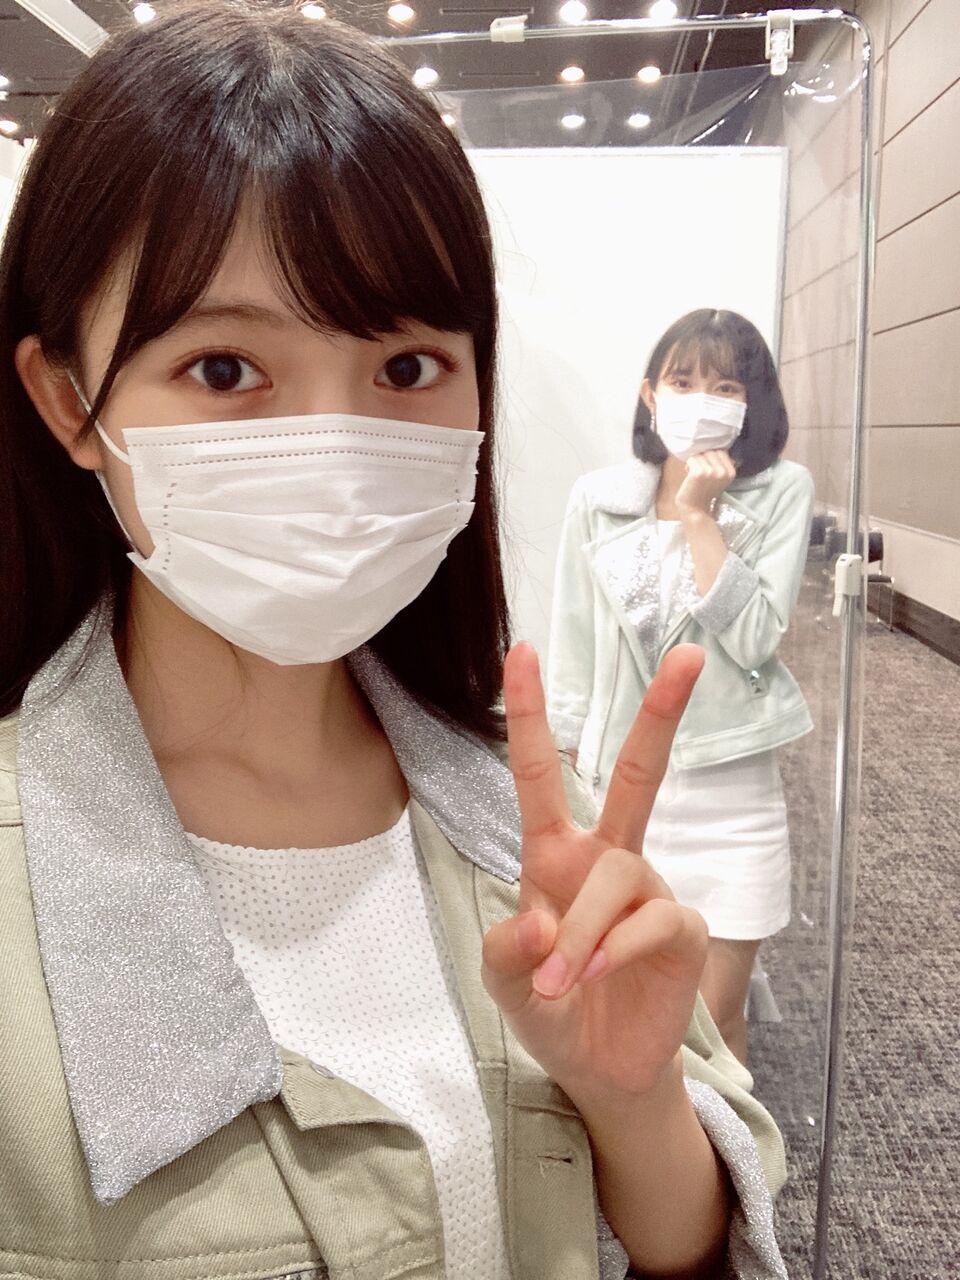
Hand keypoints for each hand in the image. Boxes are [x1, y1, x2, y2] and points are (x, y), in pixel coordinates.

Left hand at [481, 642, 708, 1105]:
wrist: (600, 1069)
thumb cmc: (550, 1008)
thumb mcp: (504, 983)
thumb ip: (506, 952)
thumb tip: (539, 922)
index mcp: (554, 853)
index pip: (539, 772)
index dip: (529, 712)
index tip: (520, 649)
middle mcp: (605, 857)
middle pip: (635, 773)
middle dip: (661, 714)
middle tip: (689, 654)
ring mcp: (647, 889)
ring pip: (616, 875)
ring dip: (582, 932)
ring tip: (562, 981)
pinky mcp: (681, 927)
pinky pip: (650, 921)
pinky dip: (614, 951)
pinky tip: (597, 978)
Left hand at [675, 449, 736, 517]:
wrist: (695, 509)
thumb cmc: (703, 492)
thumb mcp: (719, 477)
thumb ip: (721, 463)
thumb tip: (718, 445)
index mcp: (731, 472)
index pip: (721, 450)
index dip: (711, 457)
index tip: (707, 468)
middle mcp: (723, 471)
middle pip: (710, 451)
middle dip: (703, 458)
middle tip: (699, 472)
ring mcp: (712, 472)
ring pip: (700, 454)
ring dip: (695, 462)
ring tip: (694, 475)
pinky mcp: (699, 473)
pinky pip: (692, 459)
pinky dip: (688, 465)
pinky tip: (689, 475)